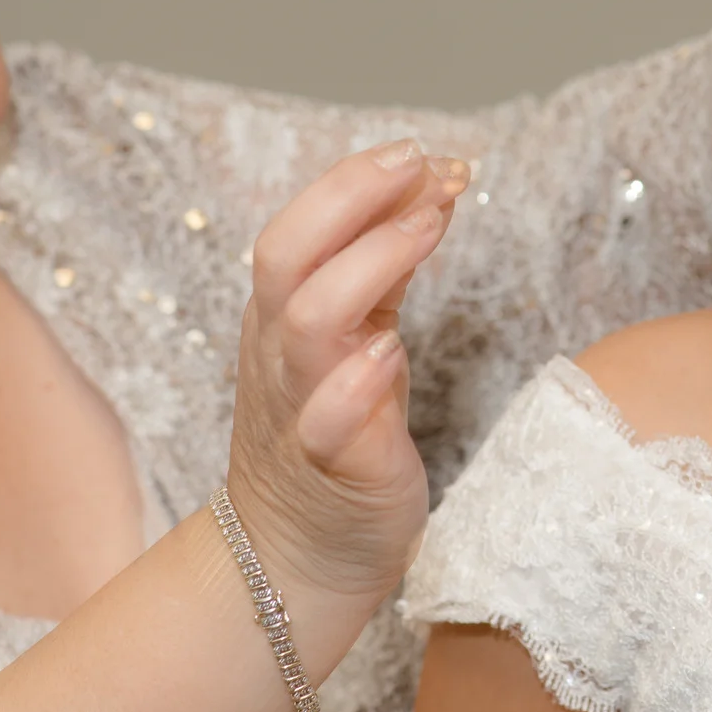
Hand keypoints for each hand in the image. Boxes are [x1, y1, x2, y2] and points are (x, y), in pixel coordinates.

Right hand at [225, 140, 468, 605]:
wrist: (297, 557)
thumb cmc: (337, 434)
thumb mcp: (359, 334)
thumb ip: (386, 265)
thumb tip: (431, 182)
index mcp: (283, 314)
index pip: (300, 226)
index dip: (356, 183)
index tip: (424, 154)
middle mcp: (280, 354)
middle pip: (284, 255)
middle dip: (349, 198)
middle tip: (422, 167)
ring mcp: (300, 409)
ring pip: (305, 324)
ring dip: (366, 266)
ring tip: (427, 230)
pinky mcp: (333, 468)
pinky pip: (326, 422)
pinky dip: (354, 383)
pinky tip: (392, 353)